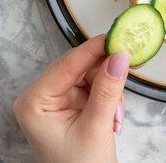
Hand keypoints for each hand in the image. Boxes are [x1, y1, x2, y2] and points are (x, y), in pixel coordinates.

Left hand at [13, 35, 128, 162]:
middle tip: (131, 62)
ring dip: (108, 91)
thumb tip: (119, 57)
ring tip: (116, 115)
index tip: (116, 37)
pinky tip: (113, 117)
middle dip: (105, 73)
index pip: (66, 65)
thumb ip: (107, 90)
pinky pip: (91, 89)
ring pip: (87, 77)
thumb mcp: (96, 128)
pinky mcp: (67, 107)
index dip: (93, 49)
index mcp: (34, 102)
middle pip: (77, 68)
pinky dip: (106, 99)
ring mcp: (54, 102)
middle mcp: (40, 98)